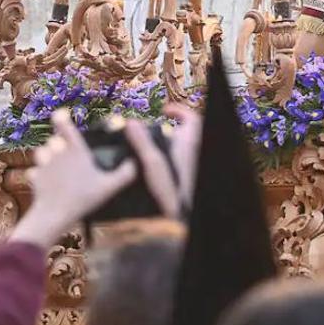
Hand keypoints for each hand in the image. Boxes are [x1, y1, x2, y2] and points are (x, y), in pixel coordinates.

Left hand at [10, 111, 138, 248]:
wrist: (54, 215)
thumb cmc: (83, 198)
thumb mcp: (110, 186)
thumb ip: (126, 173)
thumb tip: (136, 161)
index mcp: (75, 150)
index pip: (64, 125)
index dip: (62, 116)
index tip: (62, 113)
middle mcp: (57, 154)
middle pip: (52, 139)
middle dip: (58, 141)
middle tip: (67, 147)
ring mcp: (44, 166)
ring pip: (40, 151)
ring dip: (46, 154)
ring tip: (55, 161)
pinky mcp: (35, 179)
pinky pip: (34, 171)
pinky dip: (39, 173)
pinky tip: (45, 180)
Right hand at [127, 102, 201, 219]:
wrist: (181, 214)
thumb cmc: (171, 186)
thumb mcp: (153, 162)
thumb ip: (142, 141)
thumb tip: (131, 122)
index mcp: (188, 143)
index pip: (192, 119)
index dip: (180, 110)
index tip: (164, 110)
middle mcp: (192, 152)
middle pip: (187, 132)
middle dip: (172, 127)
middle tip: (154, 128)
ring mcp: (189, 164)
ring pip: (182, 147)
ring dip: (168, 142)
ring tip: (148, 145)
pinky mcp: (184, 176)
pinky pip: (178, 160)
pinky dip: (167, 157)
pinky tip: (151, 165)